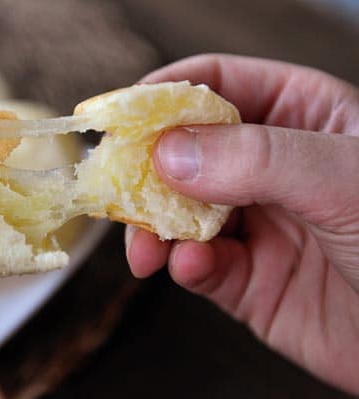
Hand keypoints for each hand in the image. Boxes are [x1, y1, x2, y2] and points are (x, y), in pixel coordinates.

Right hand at [126, 54, 358, 393]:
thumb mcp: (344, 179)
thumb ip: (257, 159)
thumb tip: (169, 152)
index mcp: (301, 117)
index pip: (218, 85)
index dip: (164, 96)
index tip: (119, 118)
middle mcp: (271, 168)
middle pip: (186, 151)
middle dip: (146, 170)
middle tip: (116, 187)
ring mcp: (258, 224)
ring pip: (181, 212)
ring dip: (154, 227)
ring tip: (146, 245)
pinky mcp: (249, 280)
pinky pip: (200, 266)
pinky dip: (185, 267)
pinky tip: (189, 268)